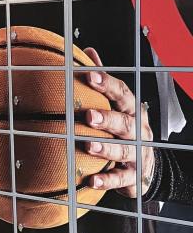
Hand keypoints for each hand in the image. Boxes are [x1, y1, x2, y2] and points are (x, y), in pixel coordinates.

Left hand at [83, 47, 154, 196]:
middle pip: (125, 122)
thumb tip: (87, 51)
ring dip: (105, 148)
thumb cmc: (123, 129)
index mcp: (131, 110)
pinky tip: (91, 181)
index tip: (87, 75)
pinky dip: (107, 180)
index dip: (105, 83)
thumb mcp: (117, 105)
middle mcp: (137, 130)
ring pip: (123, 149)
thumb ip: (103, 82)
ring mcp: (138, 153)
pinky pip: (121, 178)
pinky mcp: (134, 176)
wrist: (146, 166)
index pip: (121, 93)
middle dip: (107, 118)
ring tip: (87, 145)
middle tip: (87, 115)